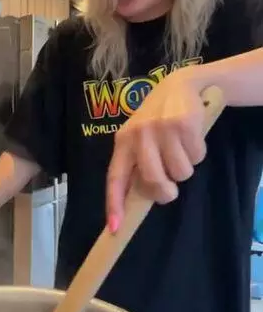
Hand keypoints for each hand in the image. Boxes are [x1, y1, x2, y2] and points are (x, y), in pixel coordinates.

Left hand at [106, 71, 206, 230]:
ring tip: (181, 148)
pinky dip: (198, 153)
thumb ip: (138, 161)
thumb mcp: (140, 135)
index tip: (114, 228)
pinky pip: (196, 157)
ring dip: (185, 168)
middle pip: (153, 181)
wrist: (180, 84)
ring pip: (180, 173)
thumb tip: (138, 198)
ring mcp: (161, 128)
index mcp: (123, 141)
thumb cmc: (158, 118)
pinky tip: (191, 137)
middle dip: (166, 191)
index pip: (115, 177)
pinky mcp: (184, 123)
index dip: (113, 204)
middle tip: (171, 188)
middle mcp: (139, 134)